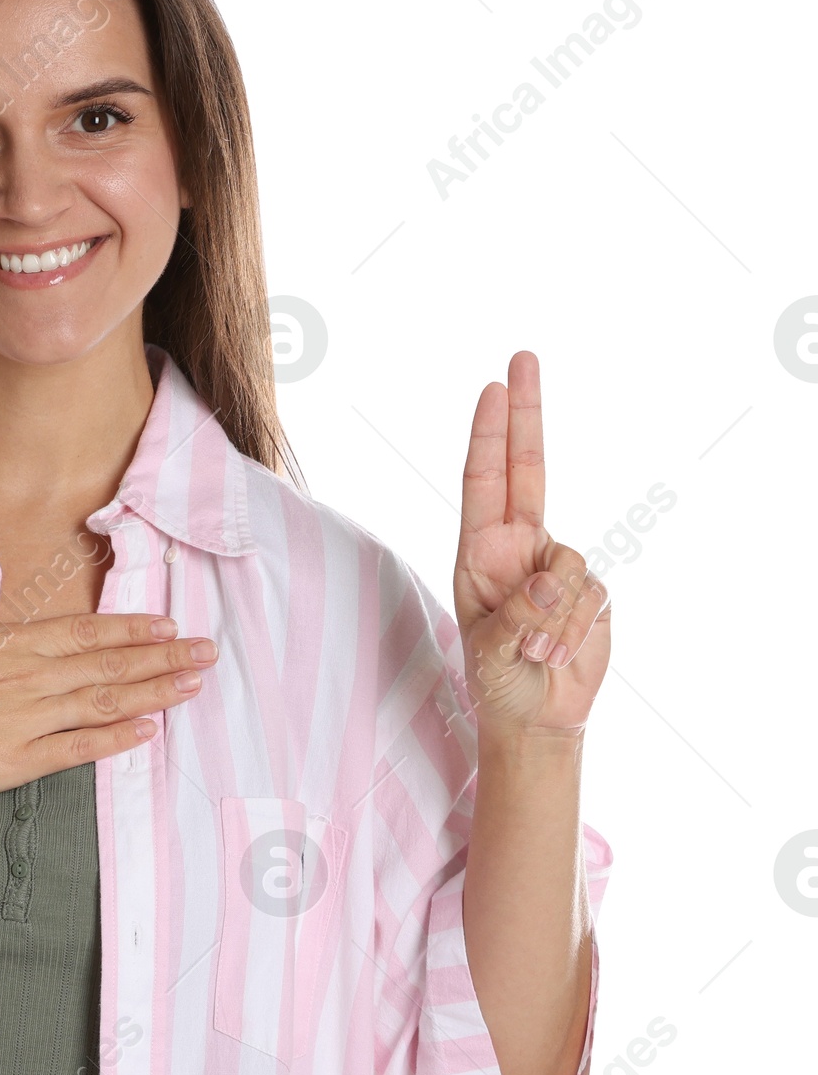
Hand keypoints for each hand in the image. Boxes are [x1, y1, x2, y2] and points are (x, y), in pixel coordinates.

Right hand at [0, 516, 219, 801]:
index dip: (131, 627)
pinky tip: (149, 731)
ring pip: (105, 702)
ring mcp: (29, 721)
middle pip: (108, 664)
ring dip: (154, 692)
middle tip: (206, 652)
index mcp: (9, 644)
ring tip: (192, 684)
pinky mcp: (20, 760)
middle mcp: (29, 679)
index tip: (169, 624)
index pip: (84, 631)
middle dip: (162, 657)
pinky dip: (117, 739)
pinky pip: (80, 748)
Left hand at [453, 351, 611, 735]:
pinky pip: (592, 597)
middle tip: (523, 357)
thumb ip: (518, 614)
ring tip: (534, 651)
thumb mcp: (491, 652)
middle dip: (526, 414)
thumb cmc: (497, 680)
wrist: (535, 717)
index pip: (485, 483)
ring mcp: (559, 566)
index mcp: (481, 552)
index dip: (488, 436)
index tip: (492, 388)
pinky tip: (559, 652)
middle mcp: (519, 547)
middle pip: (528, 468)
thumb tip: (550, 578)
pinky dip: (576, 630)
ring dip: (554, 617)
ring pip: (570, 565)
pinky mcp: (592, 591)